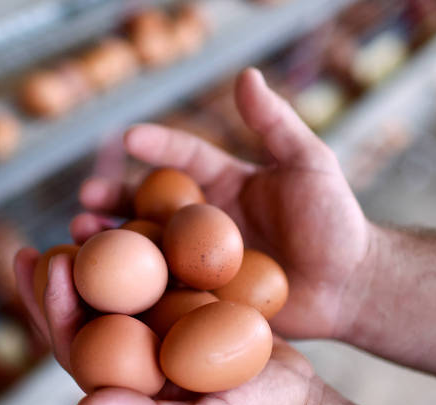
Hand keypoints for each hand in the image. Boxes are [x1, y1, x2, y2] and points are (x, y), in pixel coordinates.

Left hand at [13, 247, 328, 404]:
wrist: (297, 402)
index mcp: (124, 384)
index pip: (74, 345)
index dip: (52, 306)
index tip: (49, 262)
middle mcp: (133, 354)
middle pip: (84, 313)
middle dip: (58, 279)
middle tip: (38, 242)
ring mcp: (158, 329)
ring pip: (117, 288)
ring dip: (96, 256)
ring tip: (82, 220)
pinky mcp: (185, 308)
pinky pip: (159, 274)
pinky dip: (146, 248)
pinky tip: (138, 218)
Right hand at [73, 68, 373, 339]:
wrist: (352, 286)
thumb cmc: (336, 221)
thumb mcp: (310, 164)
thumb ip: (276, 124)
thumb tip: (245, 74)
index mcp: (226, 185)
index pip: (184, 159)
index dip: (157, 147)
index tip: (128, 138)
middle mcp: (207, 222)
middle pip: (152, 205)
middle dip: (115, 199)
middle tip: (87, 198)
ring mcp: (203, 262)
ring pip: (149, 249)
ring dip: (113, 242)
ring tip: (82, 235)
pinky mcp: (205, 298)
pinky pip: (165, 291)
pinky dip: (134, 289)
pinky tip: (106, 287)